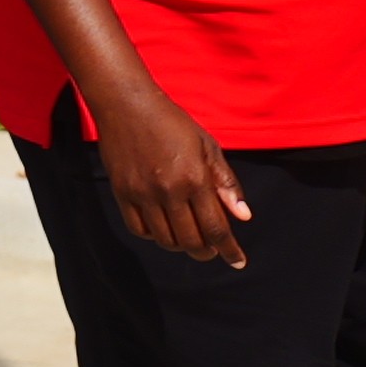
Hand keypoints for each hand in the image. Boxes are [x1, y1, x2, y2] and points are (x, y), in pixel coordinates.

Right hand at [98, 88, 252, 269]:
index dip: (229, 250)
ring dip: (181, 245)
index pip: (216, 227)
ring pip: (165, 239)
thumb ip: (226, 183)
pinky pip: (139, 229)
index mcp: (195, 178)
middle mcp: (169, 191)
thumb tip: (243, 216)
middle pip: (191, 240)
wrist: (126, 105)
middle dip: (206, 251)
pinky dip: (154, 236)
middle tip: (212, 249)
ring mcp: (142, 193)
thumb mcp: (208, 147)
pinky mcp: (122, 192)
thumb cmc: (172, 123)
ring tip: (189, 240)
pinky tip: (163, 228)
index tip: (238, 262)